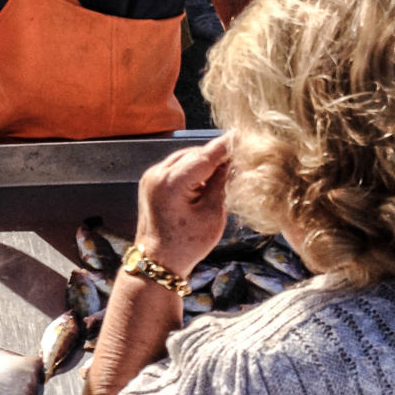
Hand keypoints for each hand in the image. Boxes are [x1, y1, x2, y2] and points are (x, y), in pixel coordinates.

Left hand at [132, 135, 230, 276]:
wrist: (157, 261)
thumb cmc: (187, 244)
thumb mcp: (213, 213)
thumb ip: (221, 182)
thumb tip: (231, 159)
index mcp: (172, 182)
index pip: (206, 155)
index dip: (226, 144)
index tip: (243, 134)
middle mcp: (157, 174)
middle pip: (195, 154)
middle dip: (216, 155)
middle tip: (239, 159)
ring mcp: (151, 176)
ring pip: (185, 157)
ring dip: (204, 162)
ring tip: (224, 173)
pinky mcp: (150, 181)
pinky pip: (176, 166)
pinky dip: (192, 169)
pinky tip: (205, 181)